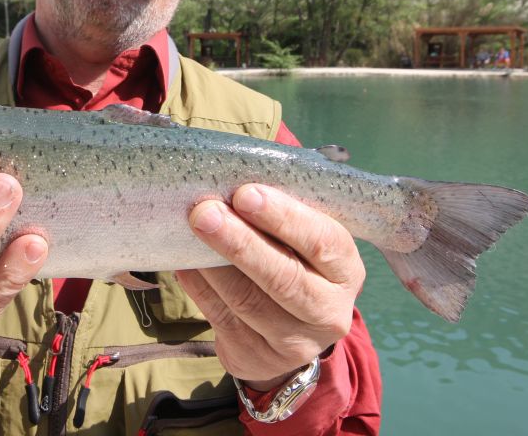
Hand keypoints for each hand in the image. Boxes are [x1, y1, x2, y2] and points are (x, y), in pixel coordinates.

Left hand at [176, 184, 363, 390]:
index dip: (284, 217)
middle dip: (240, 242)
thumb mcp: (302, 237)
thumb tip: (238, 170)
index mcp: (345, 269)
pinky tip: (183, 262)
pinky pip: (219, 316)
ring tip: (189, 230)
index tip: (245, 193)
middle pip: (284, 278)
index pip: (322, 241)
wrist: (289, 331)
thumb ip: (280, 207)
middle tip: (204, 212)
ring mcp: (294, 342)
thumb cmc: (293, 260)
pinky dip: (198, 285)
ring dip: (212, 264)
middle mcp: (329, 311)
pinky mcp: (256, 357)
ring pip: (246, 300)